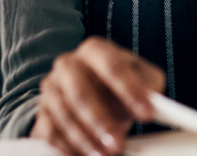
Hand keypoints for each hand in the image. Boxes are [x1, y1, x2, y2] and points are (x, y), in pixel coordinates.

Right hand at [31, 36, 165, 155]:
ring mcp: (51, 90)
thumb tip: (155, 101)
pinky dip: (66, 149)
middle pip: (80, 92)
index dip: (130, 90)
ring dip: (85, 140)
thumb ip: (150, 85)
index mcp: (95, 50)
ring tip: (106, 155)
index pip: (112, 66)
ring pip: (64, 116)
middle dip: (100, 121)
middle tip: (119, 143)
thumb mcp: (141, 78)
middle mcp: (68, 65)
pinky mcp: (41, 114)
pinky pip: (49, 134)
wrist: (90, 91)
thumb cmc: (119, 85)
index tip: (147, 114)